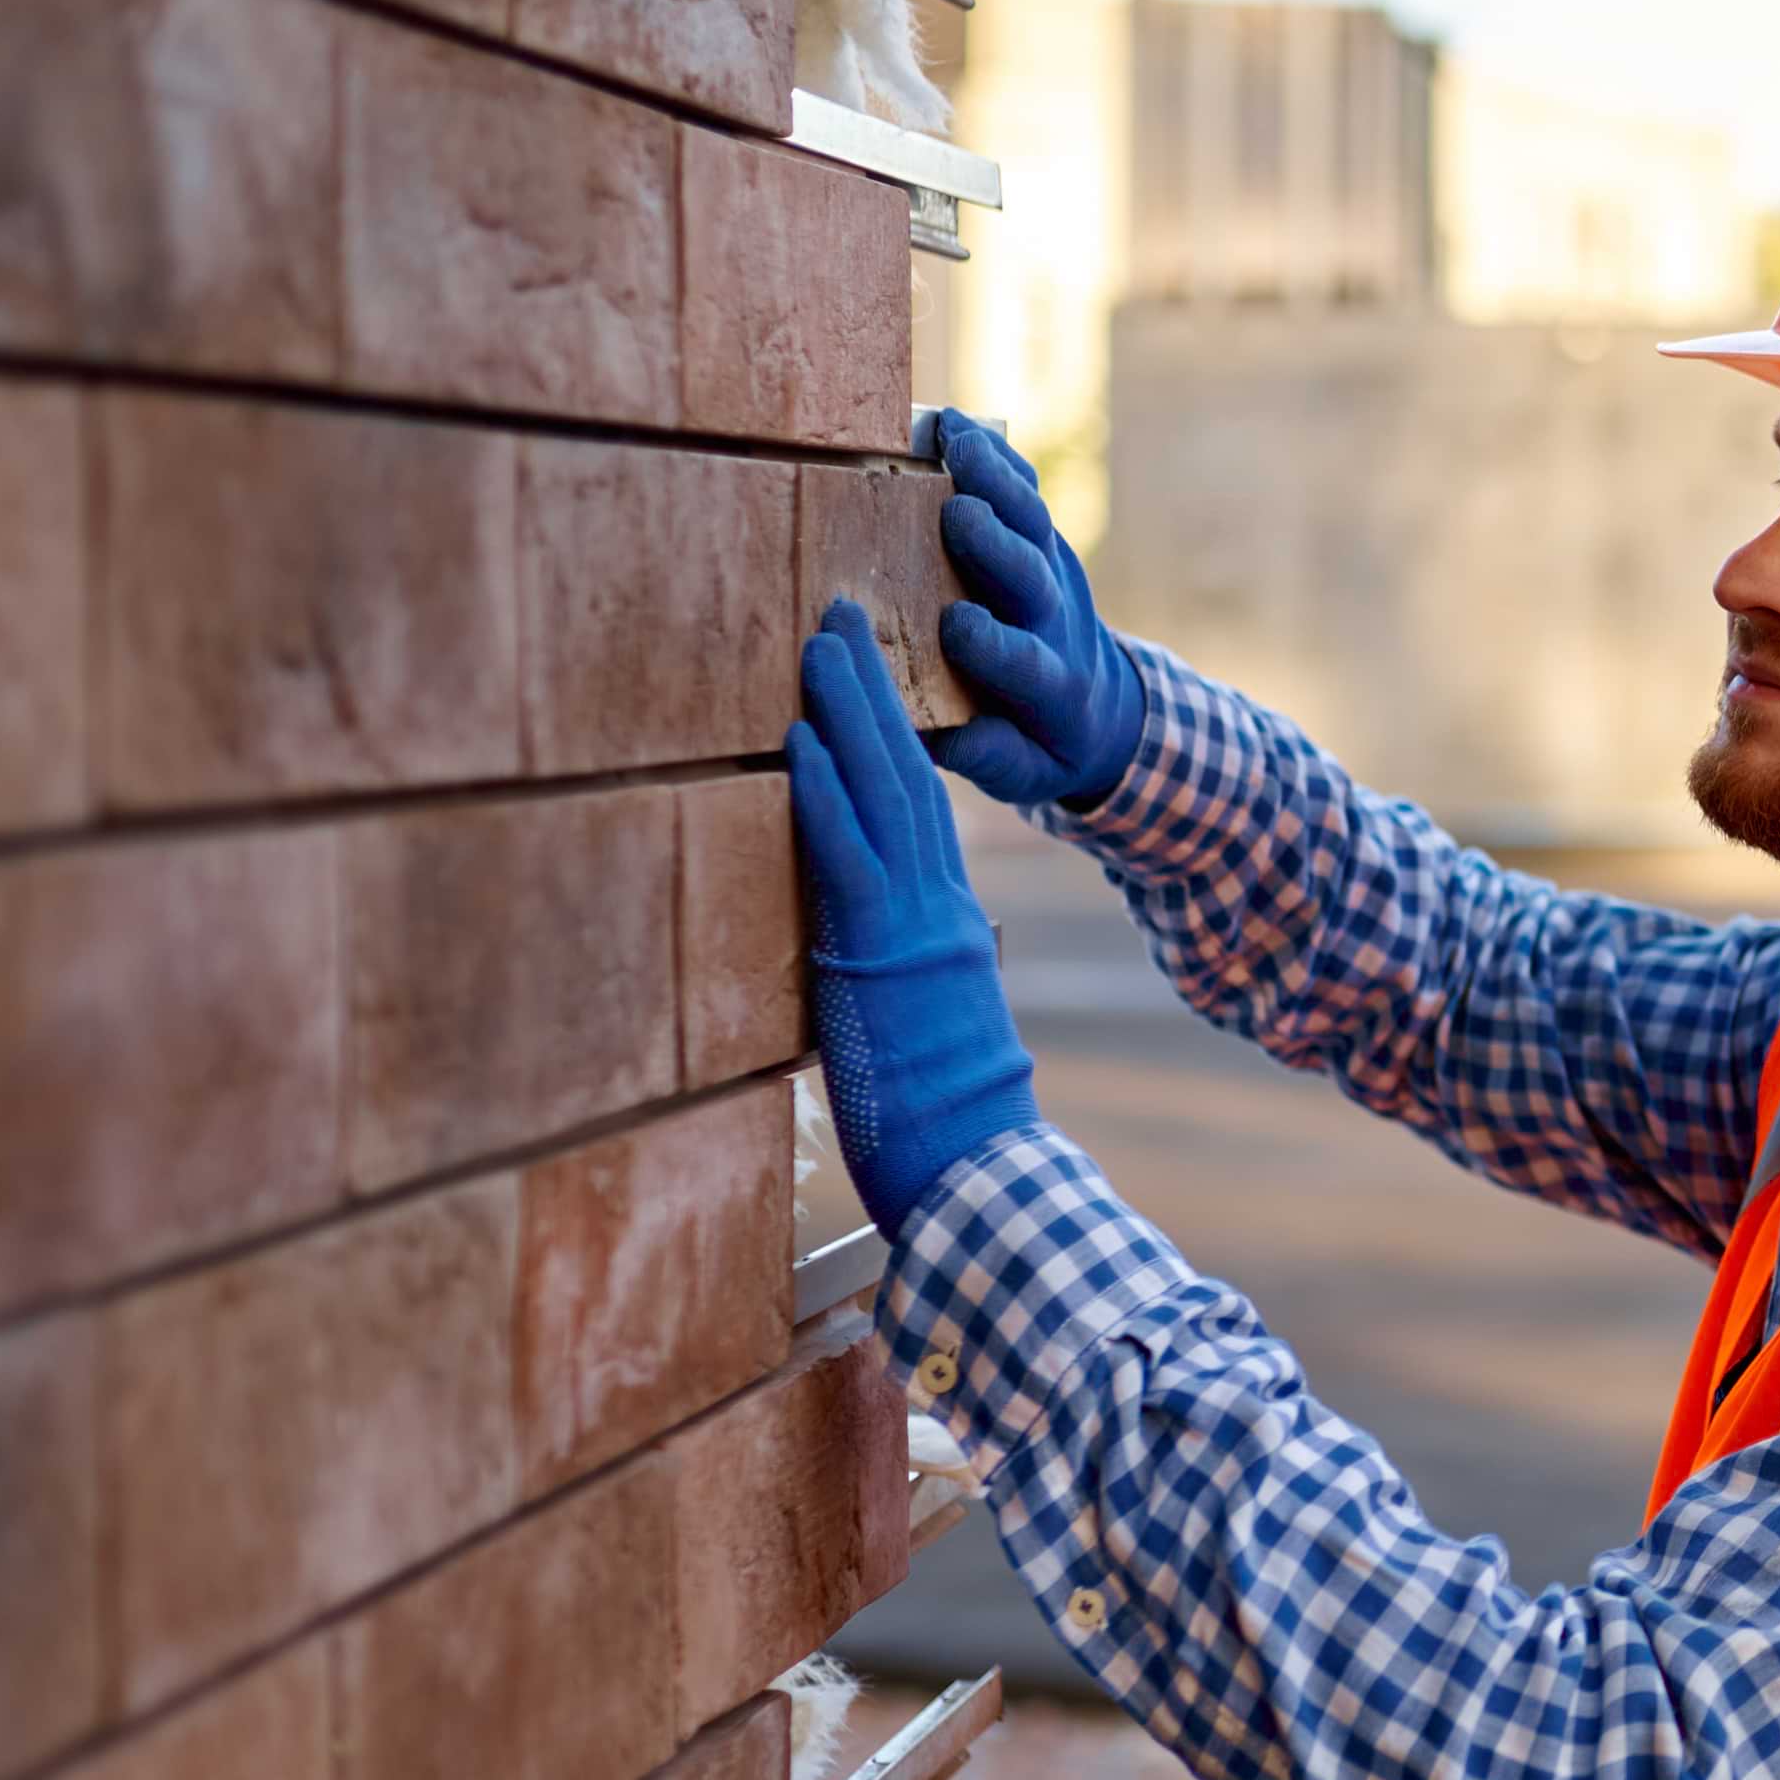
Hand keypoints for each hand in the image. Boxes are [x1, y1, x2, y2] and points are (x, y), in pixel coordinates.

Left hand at [790, 600, 1042, 1234]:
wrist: (978, 1165)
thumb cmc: (947, 1124)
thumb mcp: (925, 1032)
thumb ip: (904, 981)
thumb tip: (879, 963)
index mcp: (947, 926)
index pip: (920, 811)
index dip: (893, 739)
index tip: (866, 679)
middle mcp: (938, 908)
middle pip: (907, 776)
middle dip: (874, 692)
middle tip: (842, 614)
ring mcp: (914, 922)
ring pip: (884, 793)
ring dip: (849, 711)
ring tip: (822, 640)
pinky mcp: (880, 948)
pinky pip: (848, 851)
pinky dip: (824, 788)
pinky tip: (802, 735)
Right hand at [919, 408, 1143, 811]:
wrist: (1100, 707)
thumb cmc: (1040, 744)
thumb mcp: (1021, 771)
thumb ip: (985, 756)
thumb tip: (932, 735)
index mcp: (1051, 688)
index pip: (1024, 662)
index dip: (993, 644)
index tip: (954, 626)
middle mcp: (1057, 621)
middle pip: (1031, 576)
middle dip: (996, 545)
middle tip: (959, 514)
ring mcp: (1055, 573)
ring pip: (1032, 522)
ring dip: (995, 481)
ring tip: (957, 443)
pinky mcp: (1046, 541)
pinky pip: (1027, 492)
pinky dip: (995, 457)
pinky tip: (955, 425)